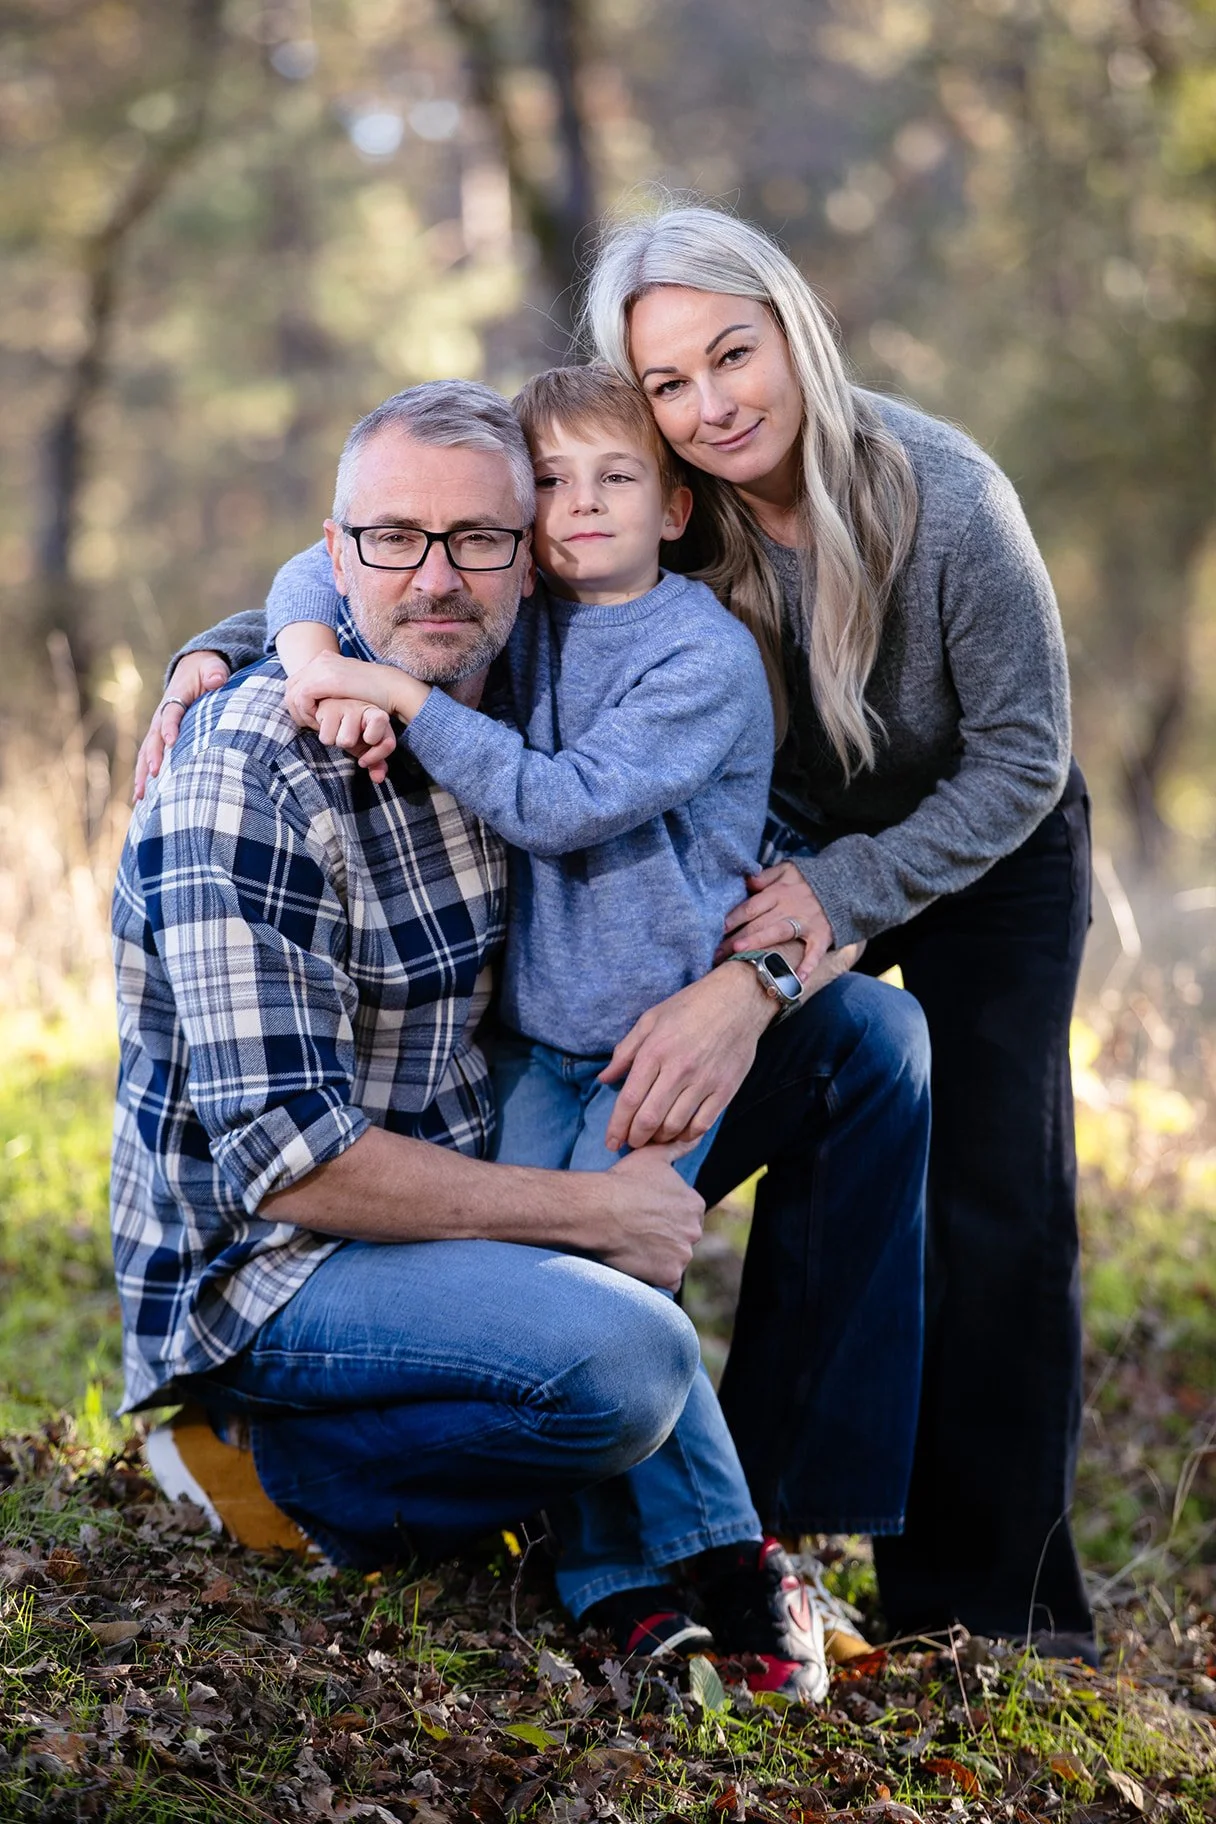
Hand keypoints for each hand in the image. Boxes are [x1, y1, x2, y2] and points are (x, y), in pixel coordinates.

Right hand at [133, 650, 229, 800]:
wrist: (193, 669)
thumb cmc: (206, 670)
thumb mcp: (212, 666)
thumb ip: (214, 672)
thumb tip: (216, 679)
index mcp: (175, 698)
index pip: (171, 714)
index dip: (170, 727)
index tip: (171, 742)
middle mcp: (162, 716)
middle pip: (154, 738)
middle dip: (153, 757)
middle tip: (155, 775)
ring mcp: (158, 729)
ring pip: (147, 753)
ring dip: (143, 774)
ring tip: (140, 796)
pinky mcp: (160, 739)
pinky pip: (149, 759)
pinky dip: (145, 777)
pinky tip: (142, 799)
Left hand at [286, 652, 428, 726]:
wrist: (392, 687)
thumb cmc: (375, 693)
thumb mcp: (347, 686)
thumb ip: (331, 688)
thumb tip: (319, 700)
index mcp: (324, 659)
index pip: (297, 681)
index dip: (299, 703)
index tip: (312, 719)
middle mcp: (320, 660)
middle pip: (290, 686)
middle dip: (295, 709)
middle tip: (309, 725)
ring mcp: (322, 667)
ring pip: (293, 693)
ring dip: (301, 712)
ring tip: (315, 725)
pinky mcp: (326, 680)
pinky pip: (302, 698)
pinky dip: (307, 712)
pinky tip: (320, 721)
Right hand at [309, 697, 396, 782]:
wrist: (335, 708)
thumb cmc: (355, 729)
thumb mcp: (367, 746)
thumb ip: (376, 763)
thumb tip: (378, 779)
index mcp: (380, 718)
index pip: (386, 741)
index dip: (377, 755)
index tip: (363, 761)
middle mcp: (364, 709)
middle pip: (353, 742)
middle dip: (349, 745)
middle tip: (349, 737)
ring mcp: (346, 707)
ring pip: (342, 741)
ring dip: (337, 741)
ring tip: (339, 730)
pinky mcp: (328, 708)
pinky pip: (326, 738)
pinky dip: (327, 737)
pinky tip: (330, 726)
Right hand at [596, 1143, 705, 1289]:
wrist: (599, 1209)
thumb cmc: (623, 1180)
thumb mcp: (653, 1156)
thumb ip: (678, 1147)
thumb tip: (695, 1136)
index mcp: (694, 1204)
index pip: (686, 1216)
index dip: (665, 1216)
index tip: (646, 1215)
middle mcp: (694, 1230)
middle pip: (683, 1238)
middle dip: (666, 1237)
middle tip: (639, 1231)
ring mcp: (683, 1255)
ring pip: (675, 1259)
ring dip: (660, 1256)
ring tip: (636, 1246)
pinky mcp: (669, 1276)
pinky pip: (668, 1281)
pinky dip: (656, 1276)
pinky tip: (639, 1263)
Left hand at [599, 964, 772, 1152]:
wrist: (738, 1000)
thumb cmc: (690, 1006)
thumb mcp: (651, 1019)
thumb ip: (625, 1051)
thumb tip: (604, 1079)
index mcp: (656, 1051)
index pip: (629, 1099)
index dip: (617, 1126)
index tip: (611, 1141)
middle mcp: (679, 1069)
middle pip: (649, 1119)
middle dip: (634, 1138)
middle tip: (629, 1143)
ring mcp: (704, 1081)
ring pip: (675, 1126)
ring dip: (658, 1139)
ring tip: (651, 1139)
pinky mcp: (725, 1089)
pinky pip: (702, 1124)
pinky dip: (687, 1136)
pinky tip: (678, 1134)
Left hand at [717, 861, 833, 980]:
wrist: (845, 884)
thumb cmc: (808, 881)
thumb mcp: (787, 870)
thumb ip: (766, 876)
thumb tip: (747, 881)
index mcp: (778, 891)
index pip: (750, 906)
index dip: (732, 918)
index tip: (716, 930)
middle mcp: (790, 906)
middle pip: (758, 923)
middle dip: (736, 938)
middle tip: (717, 954)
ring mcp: (807, 922)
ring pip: (779, 932)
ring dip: (759, 943)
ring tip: (740, 954)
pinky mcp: (822, 935)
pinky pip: (815, 952)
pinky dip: (808, 965)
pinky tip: (798, 979)